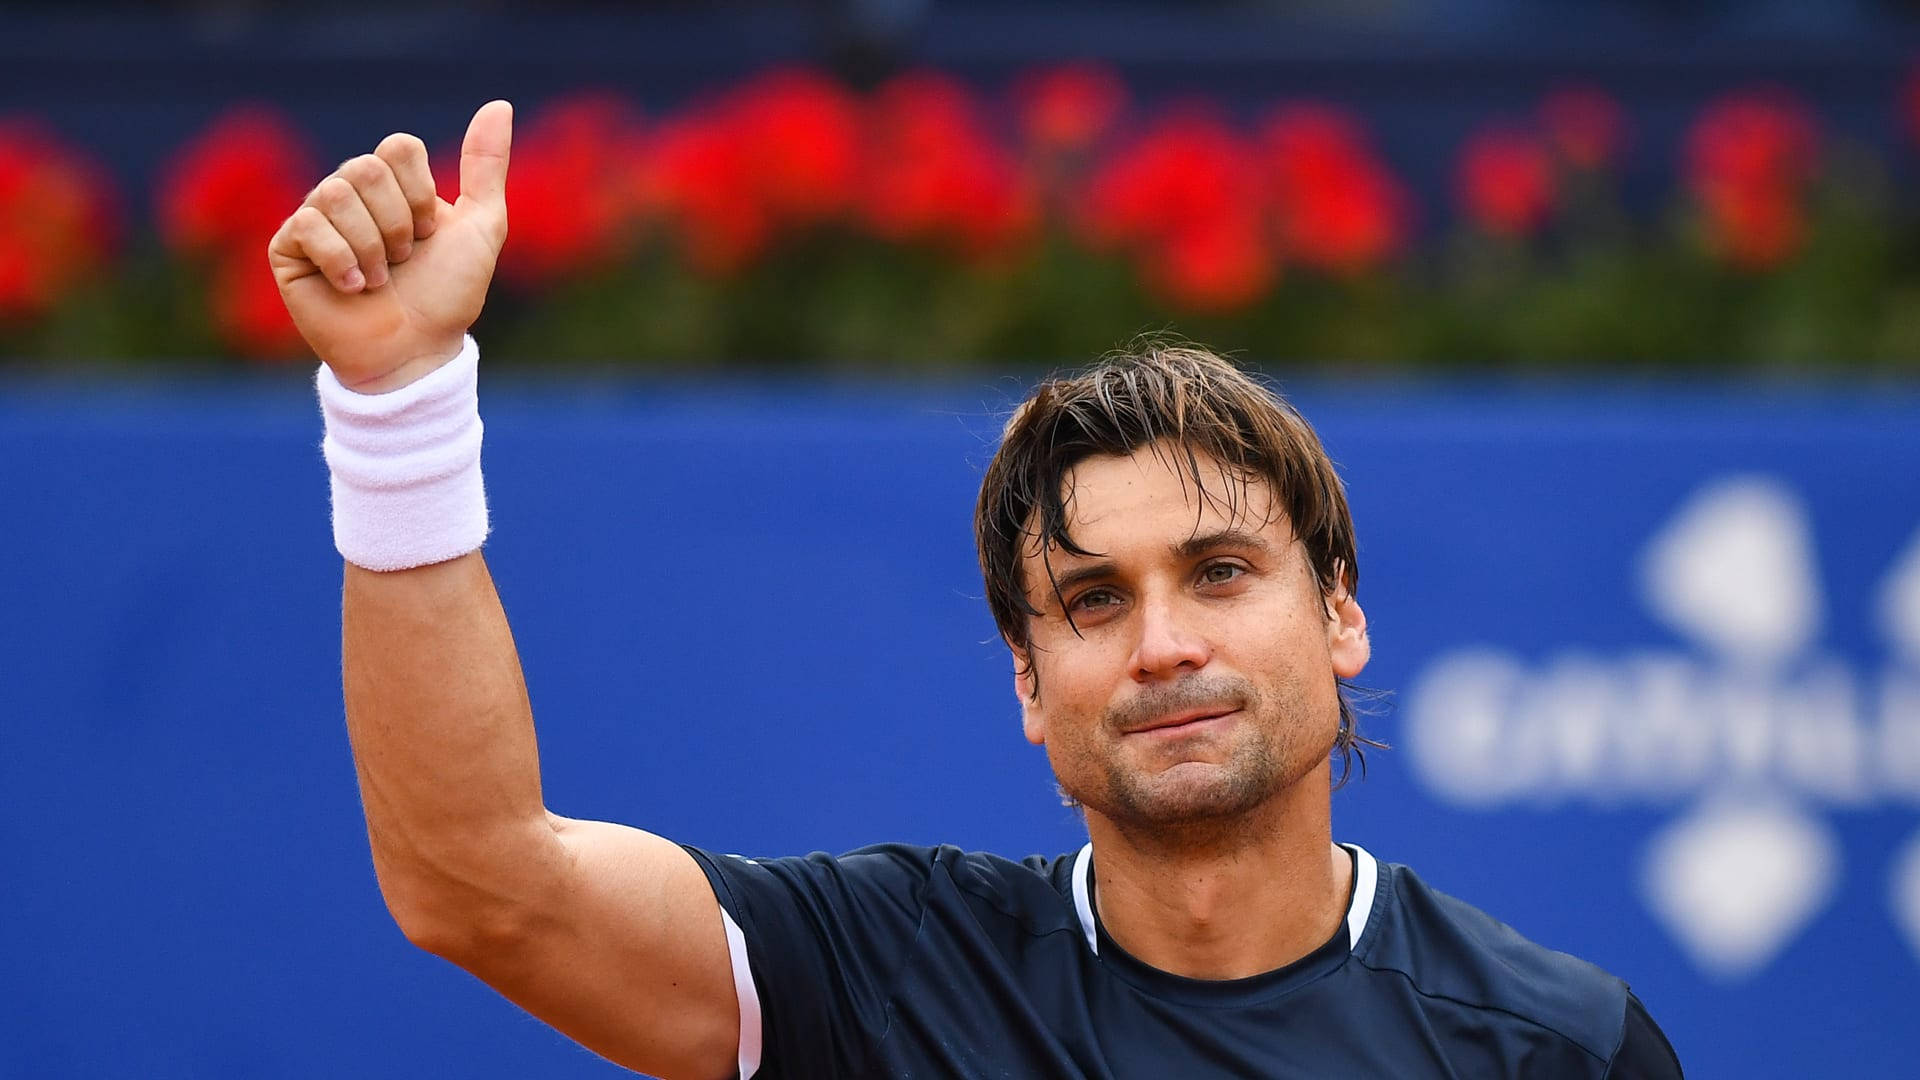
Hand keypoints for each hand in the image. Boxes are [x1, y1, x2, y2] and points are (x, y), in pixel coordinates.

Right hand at [269, 100, 511, 392]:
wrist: (416, 352)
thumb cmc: (447, 297)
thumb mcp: (483, 228)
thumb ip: (487, 167)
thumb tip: (500, 104)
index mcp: (393, 185)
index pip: (399, 146)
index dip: (420, 194)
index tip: (430, 235)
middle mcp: (351, 194)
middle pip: (366, 168)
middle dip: (398, 224)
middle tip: (404, 262)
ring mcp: (316, 219)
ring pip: (335, 192)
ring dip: (373, 246)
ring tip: (382, 280)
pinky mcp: (288, 248)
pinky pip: (308, 224)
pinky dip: (342, 261)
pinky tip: (355, 288)